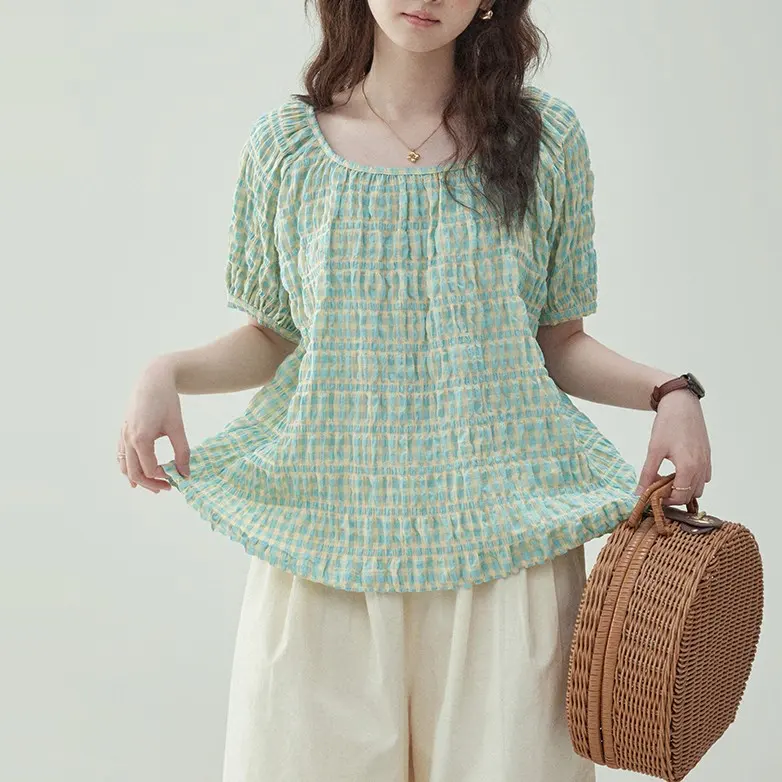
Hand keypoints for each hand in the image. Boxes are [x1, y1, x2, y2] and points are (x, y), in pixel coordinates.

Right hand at [117, 357, 190, 492]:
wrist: (152, 379)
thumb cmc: (166, 401)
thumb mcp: (177, 427)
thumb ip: (182, 451)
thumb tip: (185, 474)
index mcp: (141, 438)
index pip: (150, 469)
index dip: (163, 478)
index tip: (176, 479)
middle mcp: (127, 439)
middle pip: (134, 472)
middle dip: (150, 484)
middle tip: (166, 489)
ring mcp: (122, 435)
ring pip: (124, 466)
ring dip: (138, 478)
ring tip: (154, 485)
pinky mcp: (122, 431)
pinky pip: (121, 455)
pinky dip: (129, 467)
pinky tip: (139, 472)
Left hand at [635, 389, 711, 506]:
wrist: (682, 404)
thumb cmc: (668, 424)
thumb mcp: (654, 450)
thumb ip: (647, 474)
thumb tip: (639, 493)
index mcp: (688, 467)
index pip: (680, 497)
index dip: (665, 500)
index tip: (652, 494)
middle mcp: (701, 467)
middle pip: (690, 495)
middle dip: (673, 495)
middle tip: (657, 486)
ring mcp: (707, 462)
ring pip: (698, 488)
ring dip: (683, 488)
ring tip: (666, 477)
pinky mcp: (707, 456)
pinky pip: (703, 477)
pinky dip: (692, 480)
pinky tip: (677, 470)